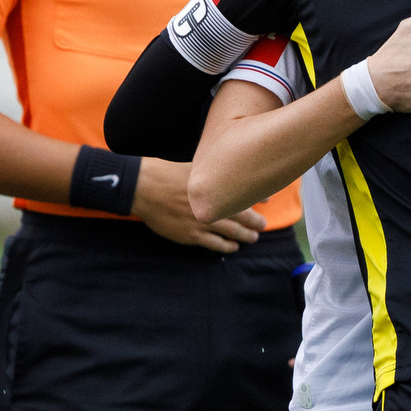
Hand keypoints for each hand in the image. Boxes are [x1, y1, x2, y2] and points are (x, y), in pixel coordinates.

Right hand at [131, 157, 267, 252]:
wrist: (142, 187)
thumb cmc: (166, 171)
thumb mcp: (193, 164)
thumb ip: (213, 168)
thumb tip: (231, 163)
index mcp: (214, 186)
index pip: (243, 193)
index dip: (258, 197)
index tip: (268, 199)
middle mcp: (211, 204)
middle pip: (242, 216)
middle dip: (256, 222)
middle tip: (263, 224)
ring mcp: (202, 221)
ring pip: (231, 232)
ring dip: (245, 236)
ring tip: (253, 237)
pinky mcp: (190, 235)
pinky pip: (214, 244)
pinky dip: (227, 246)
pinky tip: (233, 247)